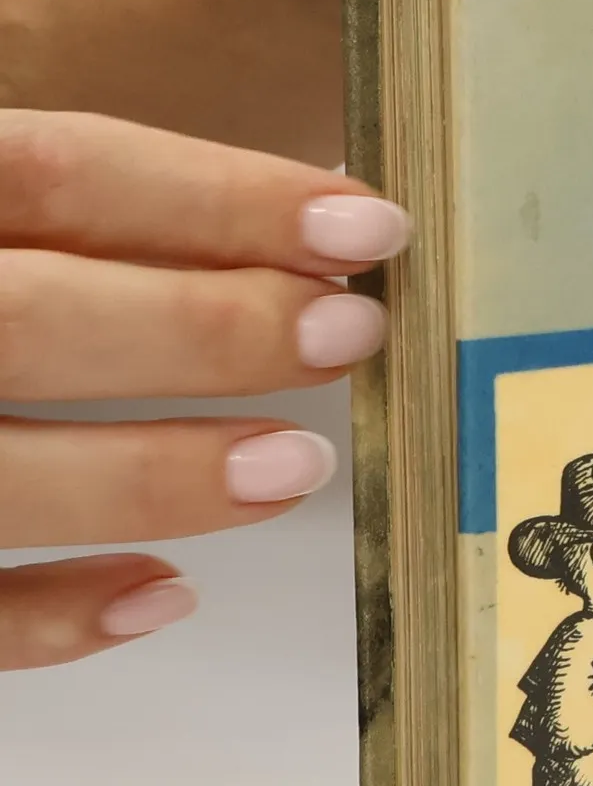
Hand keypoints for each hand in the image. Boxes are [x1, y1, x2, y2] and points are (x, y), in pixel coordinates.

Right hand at [0, 111, 407, 669]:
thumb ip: (40, 214)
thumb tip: (263, 237)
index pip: (54, 168)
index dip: (220, 192)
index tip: (366, 221)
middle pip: (31, 315)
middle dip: (207, 324)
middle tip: (351, 330)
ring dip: (155, 473)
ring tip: (297, 466)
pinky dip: (51, 617)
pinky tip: (164, 594)